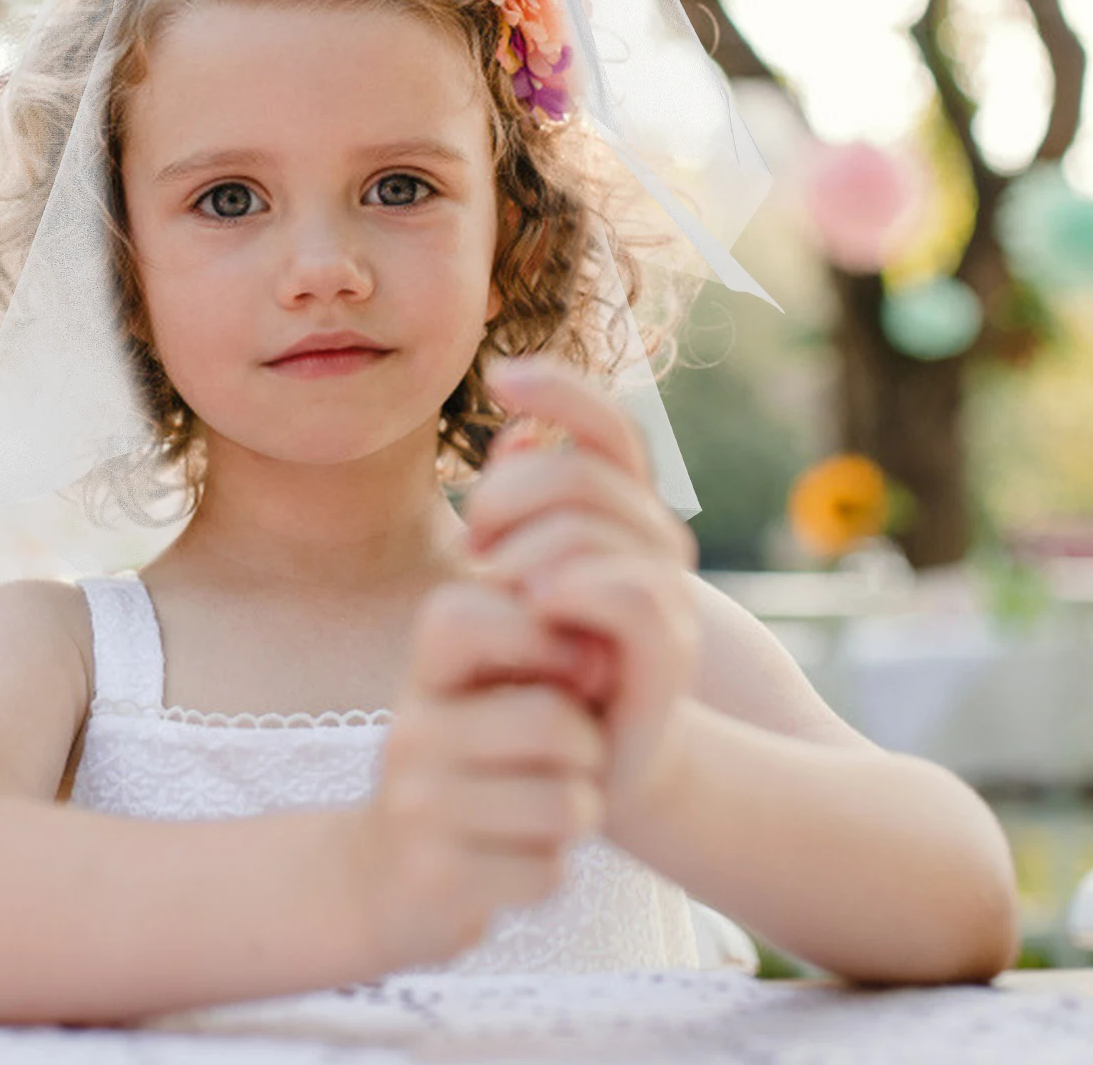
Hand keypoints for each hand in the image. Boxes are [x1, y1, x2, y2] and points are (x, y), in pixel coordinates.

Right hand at [346, 581, 607, 971]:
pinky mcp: (436, 878)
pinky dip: (549, 870)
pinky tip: (514, 859)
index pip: (471, 619)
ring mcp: (416, 807)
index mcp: (425, 672)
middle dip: (589, 749)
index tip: (570, 673)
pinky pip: (547, 873)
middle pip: (550, 722)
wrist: (386, 872)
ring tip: (545, 811)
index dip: (545, 640)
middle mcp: (409, 732)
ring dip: (578, 814)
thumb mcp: (488, 691)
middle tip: (572, 762)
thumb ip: (546, 652)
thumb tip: (602, 658)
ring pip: (565, 805)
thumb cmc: (472, 761)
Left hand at [463, 355, 700, 821]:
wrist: (592, 764)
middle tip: (474, 550)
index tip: (498, 377)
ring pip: (592, 529)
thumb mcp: (515, 572)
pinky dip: (575, 587)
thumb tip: (513, 434)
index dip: (560, 389)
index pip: (609, 425)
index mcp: (625, 514)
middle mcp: (658, 543)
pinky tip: (536, 606)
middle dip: (508, 497)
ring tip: (501, 593)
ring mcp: (668, 596)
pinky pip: (630, 591)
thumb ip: (521, 506)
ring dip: (524, 553)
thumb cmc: (541, 660)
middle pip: (580, 473)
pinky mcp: (669, 655)